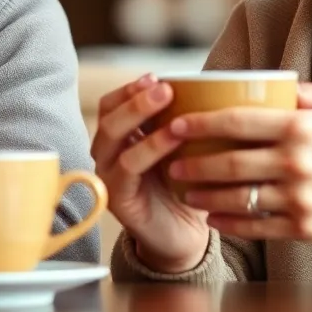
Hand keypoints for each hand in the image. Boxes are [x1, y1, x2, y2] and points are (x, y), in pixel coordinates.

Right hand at [90, 75, 209, 273]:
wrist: (184, 235)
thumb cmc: (184, 187)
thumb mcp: (182, 147)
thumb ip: (180, 119)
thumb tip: (205, 83)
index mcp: (119, 139)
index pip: (111, 104)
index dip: (129, 88)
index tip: (154, 76)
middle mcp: (107, 155)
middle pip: (108, 116)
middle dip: (134, 97)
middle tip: (164, 86)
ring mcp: (108, 176)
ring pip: (113, 137)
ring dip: (139, 115)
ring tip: (167, 101)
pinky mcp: (117, 198)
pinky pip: (128, 166)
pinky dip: (150, 147)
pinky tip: (174, 138)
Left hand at [169, 83, 311, 241]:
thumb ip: (304, 94)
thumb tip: (267, 84)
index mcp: (302, 127)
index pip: (237, 122)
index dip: (201, 123)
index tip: (176, 124)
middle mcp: (298, 164)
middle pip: (230, 163)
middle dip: (193, 163)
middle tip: (171, 162)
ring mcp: (302, 199)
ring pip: (239, 198)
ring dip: (204, 194)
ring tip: (185, 190)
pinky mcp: (307, 227)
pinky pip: (258, 227)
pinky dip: (230, 222)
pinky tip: (213, 216)